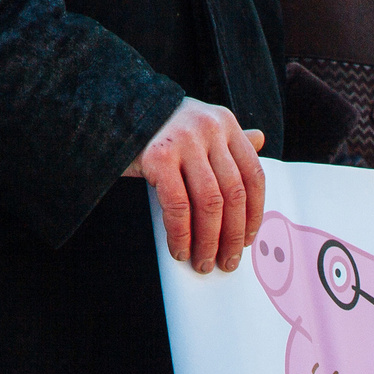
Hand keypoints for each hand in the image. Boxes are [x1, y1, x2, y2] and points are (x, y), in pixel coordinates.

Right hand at [126, 97, 268, 274]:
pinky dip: (181, 235)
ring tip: (203, 262)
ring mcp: (184, 141)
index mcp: (225, 122)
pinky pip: (178, 206)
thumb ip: (228, 137)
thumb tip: (260, 139)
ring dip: (208, 241)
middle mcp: (209, 128)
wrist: (112, 111)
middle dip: (232, 236)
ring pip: (210, 203)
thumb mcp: (199, 125)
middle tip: (227, 261)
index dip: (254, 214)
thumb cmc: (160, 126)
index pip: (253, 176)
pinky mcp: (158, 157)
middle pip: (233, 194)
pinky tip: (180, 250)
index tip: (247, 240)